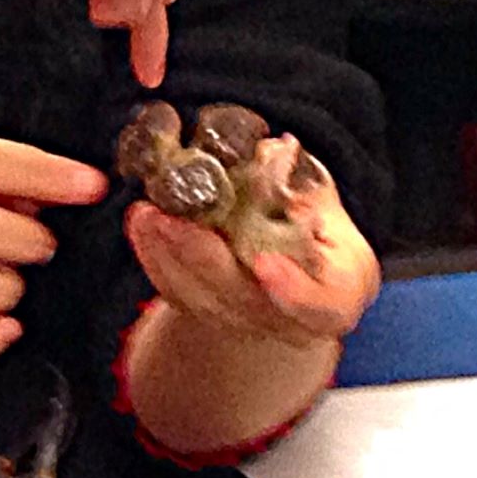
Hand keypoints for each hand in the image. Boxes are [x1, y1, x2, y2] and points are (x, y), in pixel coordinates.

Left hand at [124, 164, 379, 348]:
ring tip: (144, 212)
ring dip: (165, 253)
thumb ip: (303, 185)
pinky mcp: (207, 315)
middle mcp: (289, 322)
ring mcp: (244, 323)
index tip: (264, 262)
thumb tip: (272, 153)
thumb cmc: (320, 234)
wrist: (300, 272)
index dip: (292, 289)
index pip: (320, 305)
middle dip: (200, 256)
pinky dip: (153, 258)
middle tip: (168, 217)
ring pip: (199, 298)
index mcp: (335, 297)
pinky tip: (141, 224)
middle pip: (241, 298)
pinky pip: (175, 293)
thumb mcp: (324, 204)